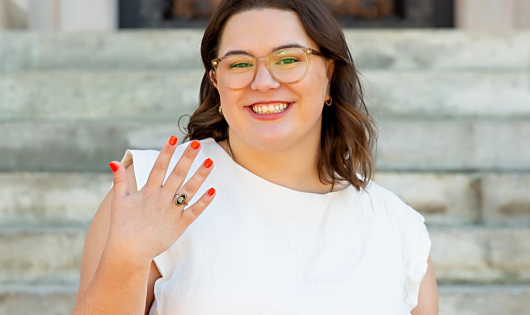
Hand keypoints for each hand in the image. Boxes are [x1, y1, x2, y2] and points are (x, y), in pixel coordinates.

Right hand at [106, 137, 214, 265]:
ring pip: (189, 190)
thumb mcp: (119, 201)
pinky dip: (204, 201)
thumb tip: (114, 161)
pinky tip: (213, 190)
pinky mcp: (179, 225)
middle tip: (197, 144)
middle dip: (187, 158)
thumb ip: (120, 180)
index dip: (166, 152)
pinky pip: (194, 211)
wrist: (128, 252)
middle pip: (177, 175)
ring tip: (210, 162)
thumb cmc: (122, 226)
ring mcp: (171, 212)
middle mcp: (161, 199)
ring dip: (200, 176)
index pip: (159, 167)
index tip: (174, 137)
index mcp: (148, 192)